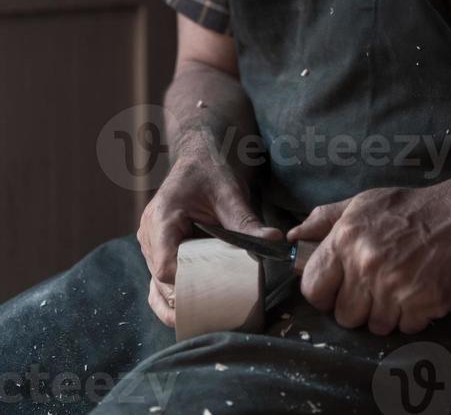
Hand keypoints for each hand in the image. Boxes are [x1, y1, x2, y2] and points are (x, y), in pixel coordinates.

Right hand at [137, 129, 282, 326]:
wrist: (201, 154)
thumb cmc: (212, 169)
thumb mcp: (230, 194)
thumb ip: (247, 221)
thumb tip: (275, 242)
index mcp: (162, 217)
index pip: (164, 264)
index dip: (182, 285)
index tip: (207, 295)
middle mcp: (149, 232)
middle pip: (158, 281)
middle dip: (180, 302)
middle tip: (210, 318)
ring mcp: (151, 242)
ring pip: (155, 285)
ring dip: (173, 305)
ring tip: (199, 322)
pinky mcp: (159, 247)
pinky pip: (159, 279)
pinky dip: (171, 297)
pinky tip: (188, 312)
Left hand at [286, 176, 450, 335]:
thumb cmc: (410, 208)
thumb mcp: (363, 203)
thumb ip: (324, 219)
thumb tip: (292, 238)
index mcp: (346, 239)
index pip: (313, 288)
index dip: (323, 291)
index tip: (338, 287)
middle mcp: (367, 265)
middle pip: (344, 315)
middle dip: (358, 304)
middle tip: (376, 283)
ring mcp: (395, 288)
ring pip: (374, 326)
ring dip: (385, 312)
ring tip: (399, 284)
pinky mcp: (422, 305)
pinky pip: (404, 328)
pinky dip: (411, 316)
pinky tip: (418, 290)